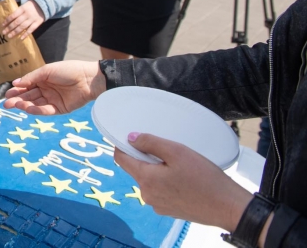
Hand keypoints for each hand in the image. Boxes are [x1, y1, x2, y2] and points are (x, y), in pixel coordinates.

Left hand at [2, 0, 44, 39]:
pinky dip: (26, 34)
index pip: (13, 15)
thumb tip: (9, 19)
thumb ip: (18, 12)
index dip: (7, 21)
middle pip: (17, 22)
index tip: (2, 25)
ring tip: (9, 36)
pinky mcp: (37, 23)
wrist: (44, 4)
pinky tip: (21, 38)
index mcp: (22, 9)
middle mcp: (26, 14)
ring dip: (15, 32)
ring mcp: (32, 19)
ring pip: (22, 27)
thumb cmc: (30, 6)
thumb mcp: (23, 6)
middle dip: (9, 28)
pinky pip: (31, 30)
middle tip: (4, 32)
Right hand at [3, 60, 104, 114]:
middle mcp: (46, 90)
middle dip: (17, 100)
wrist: (88, 78)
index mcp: (42, 80)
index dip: (17, 90)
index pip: (26, 86)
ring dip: (25, 105)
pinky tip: (29, 108)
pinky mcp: (60, 109)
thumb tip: (15, 83)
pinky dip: (37, 110)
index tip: (7, 94)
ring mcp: (52, 100)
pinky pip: (46, 110)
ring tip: (16, 105)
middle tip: (6, 104)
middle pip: (28, 96)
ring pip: (35, 104)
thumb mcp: (47, 71)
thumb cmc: (68, 70)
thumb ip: (31, 78)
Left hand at [115, 133, 252, 231]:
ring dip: (158, 171)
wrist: (228, 207)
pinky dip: (167, 183)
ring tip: (180, 167)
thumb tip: (130, 138)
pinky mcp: (170, 211)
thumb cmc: (205, 178)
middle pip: (136, 169)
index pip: (121, 159)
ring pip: (150, 180)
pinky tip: (184, 180)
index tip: (133, 138)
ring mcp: (158, 205)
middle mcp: (147, 195)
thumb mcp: (177, 152)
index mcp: (146, 180)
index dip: (123, 145)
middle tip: (168, 152)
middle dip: (147, 158)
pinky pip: (161, 191)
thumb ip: (151, 143)